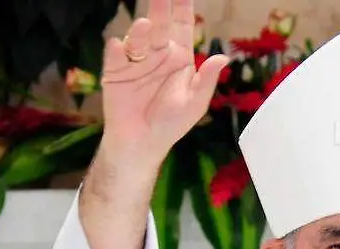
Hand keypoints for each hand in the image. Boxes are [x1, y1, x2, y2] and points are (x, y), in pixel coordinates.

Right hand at [100, 0, 229, 171]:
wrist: (141, 144)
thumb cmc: (171, 124)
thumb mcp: (195, 104)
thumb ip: (207, 81)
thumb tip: (224, 58)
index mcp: (179, 58)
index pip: (183, 26)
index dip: (183, 8)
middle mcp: (157, 54)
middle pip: (161, 25)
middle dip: (161, 7)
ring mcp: (135, 61)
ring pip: (138, 39)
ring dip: (140, 31)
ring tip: (146, 25)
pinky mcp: (115, 72)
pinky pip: (116, 57)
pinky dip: (117, 51)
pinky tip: (119, 47)